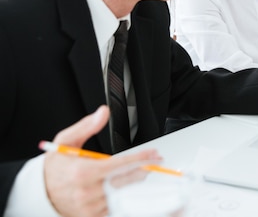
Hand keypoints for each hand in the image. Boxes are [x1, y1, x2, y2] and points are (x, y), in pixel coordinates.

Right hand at [44, 106, 161, 216]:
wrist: (41, 192)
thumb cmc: (55, 166)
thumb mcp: (66, 141)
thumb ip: (87, 126)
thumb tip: (103, 113)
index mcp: (83, 172)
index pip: (120, 164)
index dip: (140, 158)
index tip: (153, 154)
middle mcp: (87, 192)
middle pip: (126, 181)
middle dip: (144, 169)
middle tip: (155, 162)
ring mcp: (90, 207)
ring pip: (123, 194)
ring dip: (135, 183)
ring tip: (143, 172)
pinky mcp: (92, 216)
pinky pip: (114, 206)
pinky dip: (123, 196)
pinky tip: (128, 186)